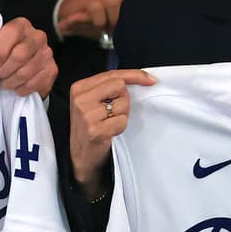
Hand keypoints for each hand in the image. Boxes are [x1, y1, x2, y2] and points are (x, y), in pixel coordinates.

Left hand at [0, 17, 56, 96]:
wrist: (26, 63)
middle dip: (4, 70)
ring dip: (10, 82)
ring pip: (25, 73)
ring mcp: (47, 54)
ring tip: (5, 82)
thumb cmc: (6, 53)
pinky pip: (33, 84)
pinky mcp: (52, 70)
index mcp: (21, 25)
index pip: (11, 33)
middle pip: (19, 55)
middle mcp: (38, 37)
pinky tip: (17, 86)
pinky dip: (21, 89)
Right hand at [58, 0, 148, 39]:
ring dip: (112, 21)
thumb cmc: (97, 14)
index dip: (148, 3)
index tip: (146, 20)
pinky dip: (99, 22)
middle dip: (127, 18)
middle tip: (121, 29)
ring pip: (114, 4)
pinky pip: (97, 10)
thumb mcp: (119, 13)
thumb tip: (153, 9)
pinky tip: (98, 27)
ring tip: (108, 29)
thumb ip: (136, 9)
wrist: (67, 11)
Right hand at [69, 69, 157, 198]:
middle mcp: (80, 99)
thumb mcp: (92, 102)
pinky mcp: (96, 130)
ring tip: (109, 123)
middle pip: (119, 85)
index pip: (112, 74)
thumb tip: (143, 78)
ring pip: (123, 103)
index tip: (151, 80)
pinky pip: (122, 121)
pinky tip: (110, 133)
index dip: (135, 75)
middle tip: (114, 113)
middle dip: (124, 99)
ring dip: (122, 115)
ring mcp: (87, 115)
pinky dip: (121, 127)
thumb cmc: (91, 127)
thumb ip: (109, 88)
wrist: (81, 157)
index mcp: (79, 88)